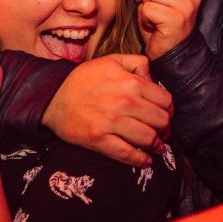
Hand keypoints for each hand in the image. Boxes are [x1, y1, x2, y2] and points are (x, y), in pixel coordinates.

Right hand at [42, 54, 173, 166]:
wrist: (53, 97)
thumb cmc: (84, 79)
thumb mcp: (111, 61)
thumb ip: (137, 63)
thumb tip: (152, 77)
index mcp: (131, 83)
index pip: (165, 100)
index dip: (168, 109)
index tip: (166, 113)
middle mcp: (125, 103)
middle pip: (160, 121)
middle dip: (165, 127)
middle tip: (163, 131)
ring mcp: (112, 123)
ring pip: (148, 138)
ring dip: (156, 144)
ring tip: (157, 146)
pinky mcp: (99, 140)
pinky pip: (127, 153)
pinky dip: (140, 160)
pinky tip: (146, 160)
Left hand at [124, 0, 202, 60]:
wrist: (172, 54)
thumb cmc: (161, 26)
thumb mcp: (150, 0)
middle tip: (147, 3)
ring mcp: (187, 5)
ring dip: (144, 5)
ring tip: (152, 17)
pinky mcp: (178, 18)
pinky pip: (148, 7)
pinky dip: (145, 17)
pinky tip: (153, 26)